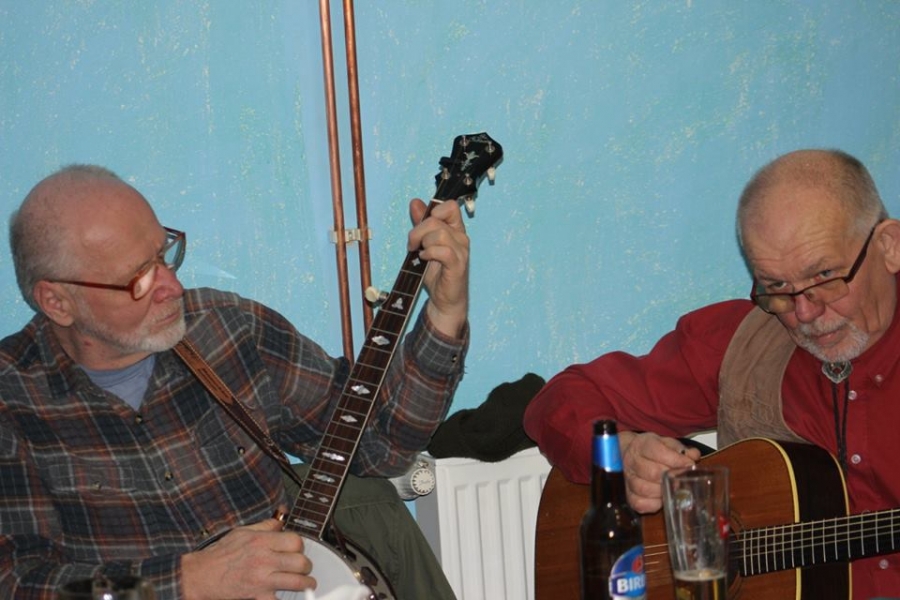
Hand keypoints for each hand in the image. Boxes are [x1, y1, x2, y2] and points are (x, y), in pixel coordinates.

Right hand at [181, 518, 314, 599]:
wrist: (201, 575)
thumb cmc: (219, 554)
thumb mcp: (241, 531)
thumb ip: (264, 526)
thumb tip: (280, 521)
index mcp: (261, 541)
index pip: (295, 541)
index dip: (299, 545)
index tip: (297, 549)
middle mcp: (264, 559)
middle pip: (300, 561)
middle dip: (306, 564)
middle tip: (304, 566)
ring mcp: (262, 579)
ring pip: (297, 581)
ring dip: (306, 583)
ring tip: (308, 583)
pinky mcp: (257, 595)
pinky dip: (284, 598)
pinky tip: (287, 596)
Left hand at [407, 198, 468, 338]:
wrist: (444, 299)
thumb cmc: (436, 273)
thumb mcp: (424, 244)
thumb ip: (421, 223)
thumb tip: (415, 202)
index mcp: (455, 230)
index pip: (450, 206)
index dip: (433, 210)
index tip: (421, 225)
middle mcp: (461, 238)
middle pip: (436, 220)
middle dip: (417, 231)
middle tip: (412, 245)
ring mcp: (461, 251)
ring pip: (439, 233)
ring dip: (423, 243)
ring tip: (420, 254)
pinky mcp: (458, 265)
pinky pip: (443, 250)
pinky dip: (429, 253)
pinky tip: (425, 259)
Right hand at [619, 431, 700, 513]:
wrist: (630, 454)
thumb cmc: (652, 450)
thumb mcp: (666, 443)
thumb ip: (681, 449)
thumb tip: (693, 455)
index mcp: (642, 445)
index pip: (658, 452)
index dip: (676, 460)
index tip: (689, 464)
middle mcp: (632, 462)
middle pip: (652, 472)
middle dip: (671, 477)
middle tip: (683, 479)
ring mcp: (628, 479)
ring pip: (645, 489)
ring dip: (663, 491)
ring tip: (672, 488)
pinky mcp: (629, 496)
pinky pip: (641, 504)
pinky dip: (654, 504)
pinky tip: (662, 498)